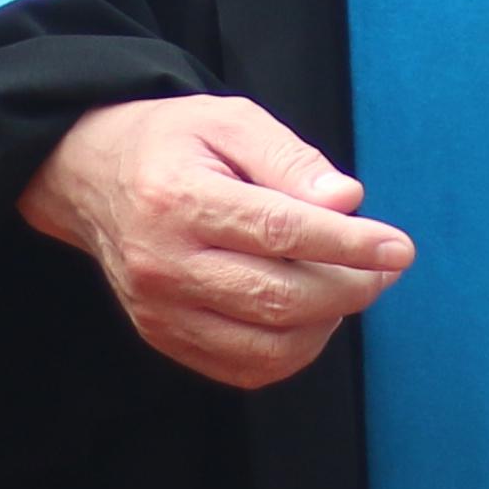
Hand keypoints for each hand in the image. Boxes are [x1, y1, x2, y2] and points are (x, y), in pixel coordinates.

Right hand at [21, 94, 413, 389]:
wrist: (90, 176)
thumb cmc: (171, 142)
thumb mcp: (229, 119)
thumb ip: (290, 159)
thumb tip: (347, 201)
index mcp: (178, 198)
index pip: (280, 232)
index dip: (349, 245)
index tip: (399, 248)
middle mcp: (163, 263)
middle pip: (278, 298)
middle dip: (350, 287)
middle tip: (384, 266)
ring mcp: (160, 310)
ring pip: (266, 347)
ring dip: (326, 323)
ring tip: (348, 285)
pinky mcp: (163, 338)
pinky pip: (244, 368)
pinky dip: (292, 350)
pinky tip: (309, 313)